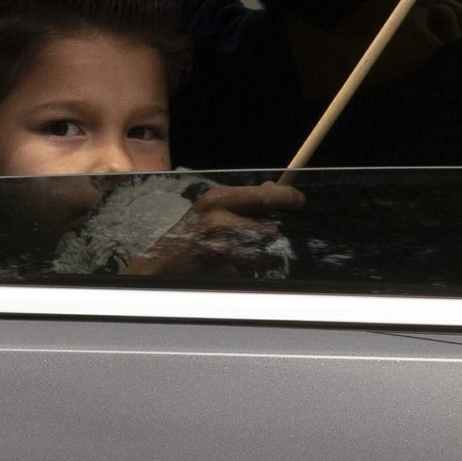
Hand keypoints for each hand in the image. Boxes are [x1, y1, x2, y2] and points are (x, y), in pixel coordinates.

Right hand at [120, 181, 302, 275]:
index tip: (299, 200)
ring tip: (232, 253)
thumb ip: (243, 200)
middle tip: (246, 236)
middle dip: (264, 235)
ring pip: (262, 254)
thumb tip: (275, 187)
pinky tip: (224, 267)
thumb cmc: (190, 233)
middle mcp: (219, 221)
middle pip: (269, 230)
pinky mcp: (222, 273)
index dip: (287, 198)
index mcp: (218, 200)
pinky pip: (249, 273)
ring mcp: (220, 249)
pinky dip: (242, 272)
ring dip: (254, 256)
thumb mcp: (212, 208)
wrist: (162, 265)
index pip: (265, 196)